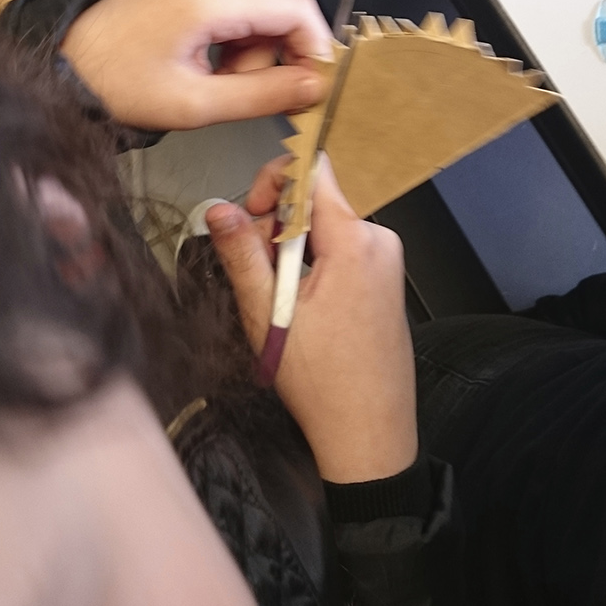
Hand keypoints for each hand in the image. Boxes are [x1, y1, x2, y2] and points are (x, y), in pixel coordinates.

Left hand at [59, 0, 332, 130]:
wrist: (67, 65)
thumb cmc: (119, 83)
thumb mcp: (197, 103)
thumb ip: (264, 95)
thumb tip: (314, 88)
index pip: (297, 10)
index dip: (315, 50)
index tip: (313, 87)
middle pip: (284, 7)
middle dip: (282, 54)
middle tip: (255, 94)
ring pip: (264, 8)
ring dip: (256, 51)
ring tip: (218, 82)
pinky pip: (240, 5)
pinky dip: (237, 38)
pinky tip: (210, 64)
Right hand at [206, 156, 417, 482]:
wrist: (369, 436)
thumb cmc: (325, 384)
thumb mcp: (267, 314)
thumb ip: (242, 254)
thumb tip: (219, 209)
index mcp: (354, 241)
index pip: (312, 170)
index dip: (274, 181)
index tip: (252, 214)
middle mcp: (378, 242)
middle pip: (314, 202)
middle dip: (276, 227)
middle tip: (257, 275)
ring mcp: (385, 262)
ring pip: (323, 229)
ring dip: (291, 251)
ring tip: (280, 301)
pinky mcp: (384, 281)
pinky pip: (340, 251)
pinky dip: (312, 266)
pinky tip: (301, 308)